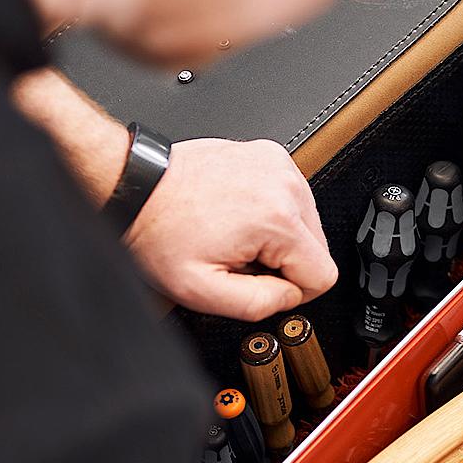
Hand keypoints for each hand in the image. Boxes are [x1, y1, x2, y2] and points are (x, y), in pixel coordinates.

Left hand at [125, 138, 338, 319]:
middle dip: (283, 261)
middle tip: (241, 257)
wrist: (139, 187)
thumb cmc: (161, 230)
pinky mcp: (271, 156)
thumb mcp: (201, 291)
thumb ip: (258, 305)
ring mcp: (279, 166)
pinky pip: (292, 198)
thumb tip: (289, 297)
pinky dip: (271, 211)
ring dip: (278, 236)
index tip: (260, 281)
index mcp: (278, 219)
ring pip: (307, 223)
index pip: (324, 275)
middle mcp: (285, 186)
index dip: (292, 290)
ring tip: (236, 233)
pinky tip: (239, 214)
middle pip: (318, 248)